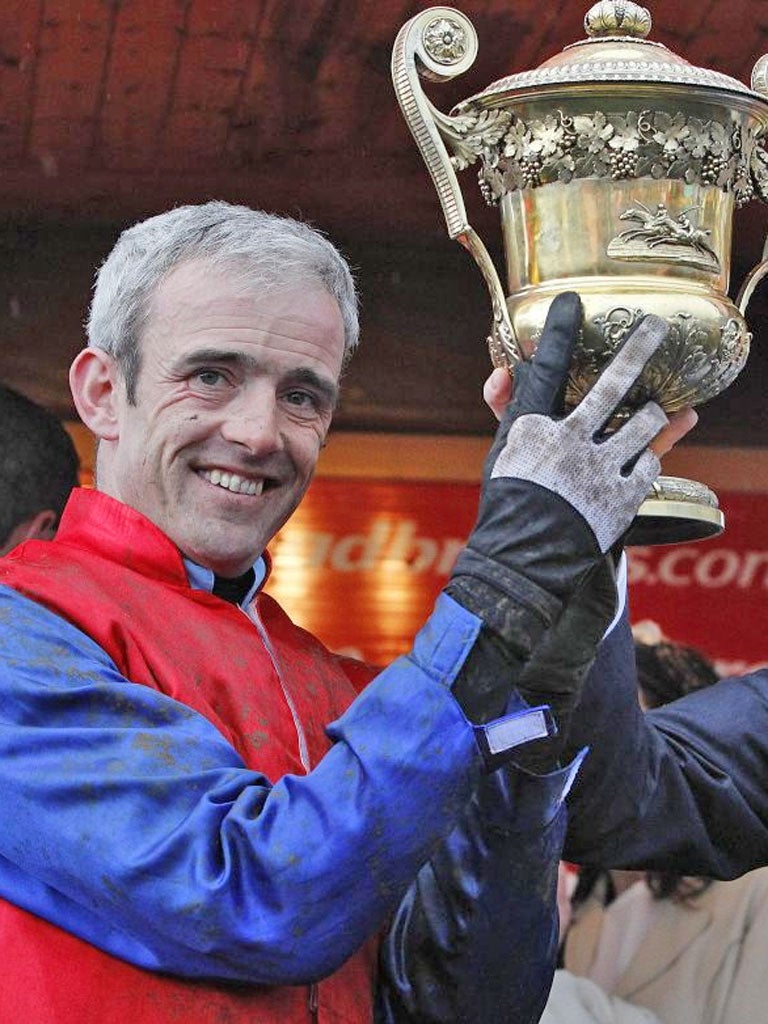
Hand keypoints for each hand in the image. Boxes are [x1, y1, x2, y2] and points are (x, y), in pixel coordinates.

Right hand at [446, 292, 670, 711]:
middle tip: (656, 324)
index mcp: (531, 431)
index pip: (543, 370)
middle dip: (638, 350)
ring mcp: (599, 471)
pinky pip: (650, 462)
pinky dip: (648, 458)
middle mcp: (568, 444)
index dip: (557, 333)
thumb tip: (502, 372)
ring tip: (657, 409)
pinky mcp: (623, 497)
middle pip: (610, 385)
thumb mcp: (503, 455)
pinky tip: (641, 461)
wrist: (526, 566)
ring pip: (643, 423)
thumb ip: (510, 411)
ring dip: (652, 413)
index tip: (570, 299)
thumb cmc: (510, 505)